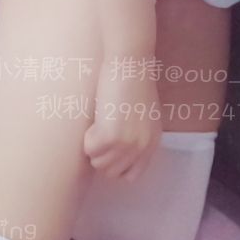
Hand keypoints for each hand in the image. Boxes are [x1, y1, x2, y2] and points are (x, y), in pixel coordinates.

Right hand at [84, 61, 161, 182]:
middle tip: (101, 133)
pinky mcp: (110, 136)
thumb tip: (119, 153)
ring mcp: (127, 144)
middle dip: (102, 156)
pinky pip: (89, 149)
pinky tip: (96, 119)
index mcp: (152, 144)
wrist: (130, 64)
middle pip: (111, 172)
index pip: (131, 175)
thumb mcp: (145, 116)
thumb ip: (137, 137)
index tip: (109, 150)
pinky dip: (87, 136)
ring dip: (94, 146)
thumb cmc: (134, 83)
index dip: (116, 165)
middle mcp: (142, 147)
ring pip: (98, 163)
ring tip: (99, 123)